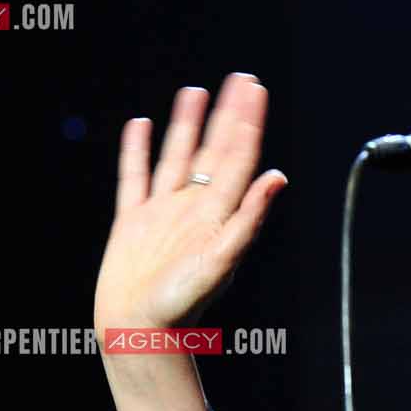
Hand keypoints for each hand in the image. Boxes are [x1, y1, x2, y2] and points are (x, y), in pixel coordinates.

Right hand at [94, 73, 286, 333]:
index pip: (239, 158)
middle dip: (229, 115)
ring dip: (188, 125)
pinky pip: (135, 177)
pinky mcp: (133, 221)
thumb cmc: (181, 304)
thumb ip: (249, 219)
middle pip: (214, 150)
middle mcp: (194, 209)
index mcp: (218, 214)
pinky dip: (137, 150)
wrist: (139, 330)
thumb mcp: (221, 259)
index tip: (256, 90)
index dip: (248, 122)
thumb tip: (277, 179)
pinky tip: (142, 125)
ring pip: (176, 156)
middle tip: (242, 79)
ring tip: (196, 91)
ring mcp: (163, 212)